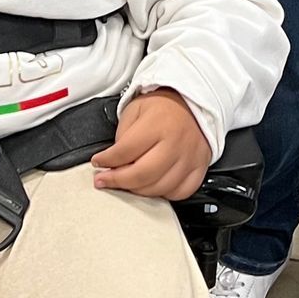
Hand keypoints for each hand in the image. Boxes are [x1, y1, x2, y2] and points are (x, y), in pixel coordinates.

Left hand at [92, 87, 213, 199]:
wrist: (193, 103)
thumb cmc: (163, 106)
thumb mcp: (134, 109)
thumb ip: (122, 136)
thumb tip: (112, 162)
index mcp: (158, 124)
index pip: (125, 151)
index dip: (106, 160)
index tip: (98, 163)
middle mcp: (175, 142)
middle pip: (142, 175)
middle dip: (117, 181)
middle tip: (104, 180)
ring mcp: (190, 157)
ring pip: (159, 188)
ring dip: (138, 190)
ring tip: (127, 182)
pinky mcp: (200, 168)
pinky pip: (180, 192)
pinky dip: (163, 194)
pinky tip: (153, 185)